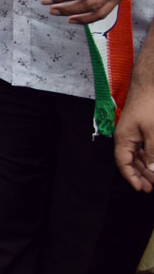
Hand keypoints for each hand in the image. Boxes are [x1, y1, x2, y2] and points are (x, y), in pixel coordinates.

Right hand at [115, 70, 153, 191]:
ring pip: (137, 156)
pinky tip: (153, 162)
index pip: (123, 163)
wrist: (149, 85)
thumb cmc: (149, 106)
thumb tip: (153, 170)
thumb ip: (152, 152)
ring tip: (153, 179)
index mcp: (124, 138)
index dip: (131, 177)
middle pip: (129, 161)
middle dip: (140, 175)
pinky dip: (147, 157)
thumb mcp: (153, 131)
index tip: (141, 188)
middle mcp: (125, 137)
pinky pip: (142, 148)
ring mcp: (133, 133)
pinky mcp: (140, 129)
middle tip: (150, 188)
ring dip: (144, 167)